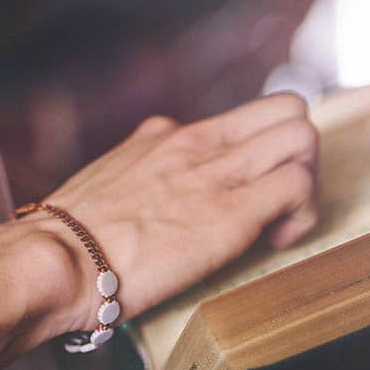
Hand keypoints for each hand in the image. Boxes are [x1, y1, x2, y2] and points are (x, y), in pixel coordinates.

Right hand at [41, 93, 318, 330]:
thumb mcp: (111, 175)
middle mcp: (202, 142)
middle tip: (281, 199)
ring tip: (281, 222)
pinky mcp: (234, 211)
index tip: (252, 189)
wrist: (62, 258)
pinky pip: (298, 186)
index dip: (266, 148)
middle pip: (288, 111)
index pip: (248, 115)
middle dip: (300, 154)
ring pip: (302, 138)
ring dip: (307, 182)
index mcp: (173, 135)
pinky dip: (303, 214)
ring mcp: (220, 172)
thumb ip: (143, 158)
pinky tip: (277, 240)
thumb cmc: (75, 233)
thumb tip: (155, 149)